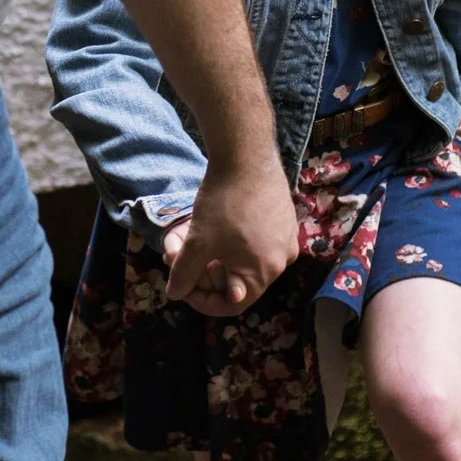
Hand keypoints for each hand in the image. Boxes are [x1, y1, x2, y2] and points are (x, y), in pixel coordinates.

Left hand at [165, 157, 296, 316]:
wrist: (247, 156)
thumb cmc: (224, 204)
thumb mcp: (198, 243)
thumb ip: (184, 274)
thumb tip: (175, 294)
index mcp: (264, 273)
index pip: (232, 304)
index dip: (202, 300)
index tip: (182, 285)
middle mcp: (281, 261)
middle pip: (236, 280)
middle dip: (202, 271)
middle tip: (176, 256)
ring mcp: (285, 238)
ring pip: (242, 259)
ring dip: (212, 254)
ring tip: (187, 238)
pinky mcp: (282, 219)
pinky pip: (253, 241)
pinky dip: (229, 240)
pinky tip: (211, 224)